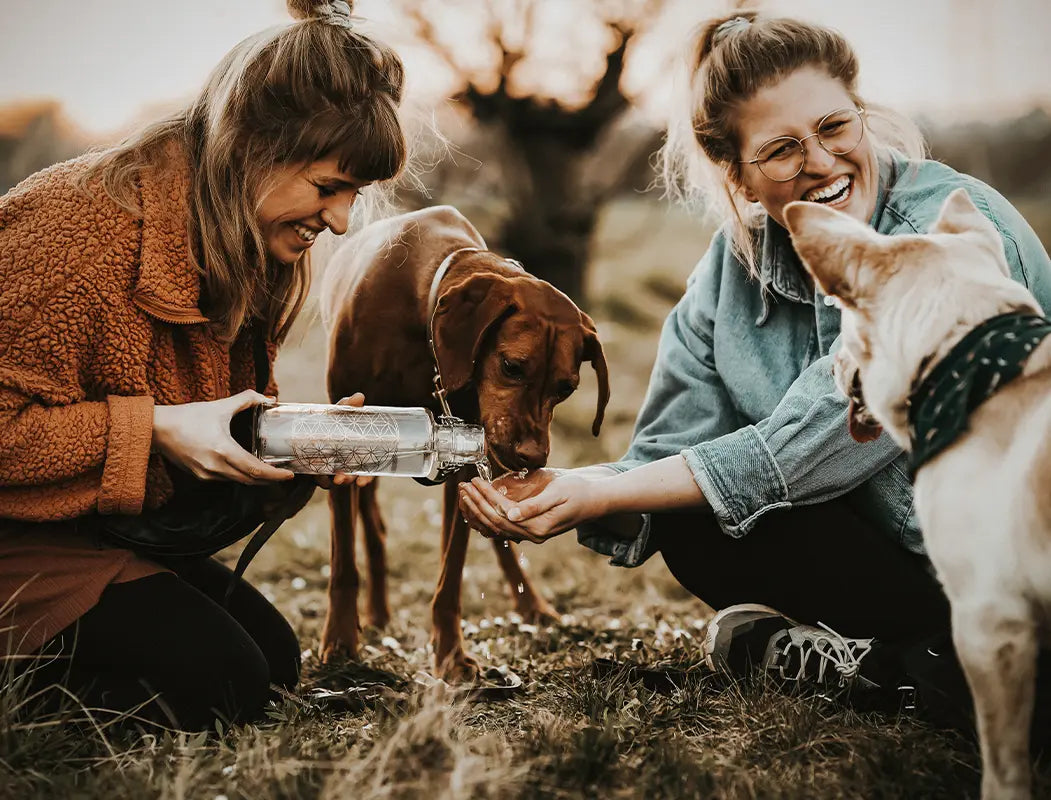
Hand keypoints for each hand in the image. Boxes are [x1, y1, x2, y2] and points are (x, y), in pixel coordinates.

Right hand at [151, 390, 294, 484]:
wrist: (156, 429)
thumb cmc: (187, 417)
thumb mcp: (220, 406)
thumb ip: (246, 399)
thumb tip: (268, 398)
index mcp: (223, 450)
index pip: (256, 470)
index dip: (275, 475)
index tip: (290, 475)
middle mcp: (215, 467)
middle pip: (250, 480)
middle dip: (270, 479)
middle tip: (284, 474)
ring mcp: (206, 474)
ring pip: (238, 481)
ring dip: (255, 479)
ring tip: (270, 472)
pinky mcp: (199, 476)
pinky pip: (226, 479)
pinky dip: (240, 476)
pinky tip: (247, 469)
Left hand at [314, 393, 375, 489]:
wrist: (306, 428)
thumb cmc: (331, 421)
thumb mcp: (338, 413)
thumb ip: (347, 407)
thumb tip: (359, 397)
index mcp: (357, 453)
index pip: (367, 468)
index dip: (367, 477)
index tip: (362, 482)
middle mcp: (347, 464)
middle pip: (351, 476)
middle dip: (348, 480)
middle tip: (342, 479)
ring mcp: (332, 467)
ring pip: (337, 478)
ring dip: (334, 480)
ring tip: (333, 479)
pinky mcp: (317, 471)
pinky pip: (321, 480)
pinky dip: (321, 481)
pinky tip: (320, 480)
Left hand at [458, 468, 608, 542]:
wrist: (597, 501)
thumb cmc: (579, 491)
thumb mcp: (558, 493)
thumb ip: (534, 506)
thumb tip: (510, 514)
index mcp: (538, 527)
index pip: (502, 512)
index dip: (486, 497)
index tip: (474, 481)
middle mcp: (533, 535)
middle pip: (496, 522)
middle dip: (477, 503)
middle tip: (463, 486)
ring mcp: (533, 534)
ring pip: (497, 527)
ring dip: (479, 511)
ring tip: (466, 495)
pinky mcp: (533, 529)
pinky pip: (504, 528)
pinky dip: (489, 518)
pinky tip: (479, 507)